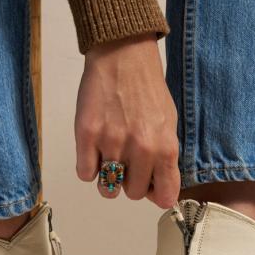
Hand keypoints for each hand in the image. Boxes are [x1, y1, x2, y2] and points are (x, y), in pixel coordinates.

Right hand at [74, 33, 181, 207]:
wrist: (123, 57)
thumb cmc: (147, 90)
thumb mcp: (168, 124)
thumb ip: (165, 159)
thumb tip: (159, 190)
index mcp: (165, 148)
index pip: (164, 196)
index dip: (155, 194)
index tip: (149, 186)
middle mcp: (141, 149)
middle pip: (131, 194)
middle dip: (129, 182)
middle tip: (127, 161)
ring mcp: (112, 143)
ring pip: (107, 189)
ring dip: (107, 178)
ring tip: (109, 157)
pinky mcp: (87, 135)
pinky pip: (85, 174)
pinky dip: (88, 166)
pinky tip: (95, 150)